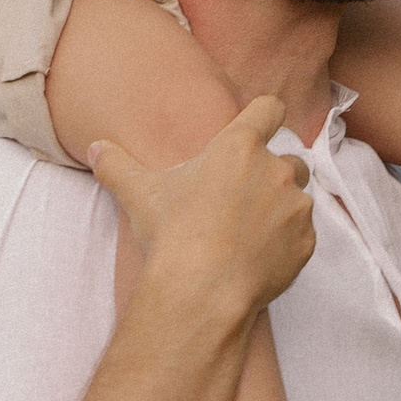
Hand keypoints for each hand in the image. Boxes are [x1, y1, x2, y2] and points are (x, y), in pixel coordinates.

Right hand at [88, 93, 316, 323]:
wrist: (201, 291)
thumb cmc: (172, 235)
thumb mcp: (139, 194)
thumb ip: (116, 165)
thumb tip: (95, 148)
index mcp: (240, 147)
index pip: (269, 109)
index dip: (266, 115)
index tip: (259, 126)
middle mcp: (276, 170)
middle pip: (289, 159)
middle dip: (271, 176)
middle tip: (240, 200)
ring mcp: (295, 208)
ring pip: (297, 199)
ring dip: (280, 210)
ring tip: (246, 234)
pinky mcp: (305, 244)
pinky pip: (302, 237)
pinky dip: (286, 244)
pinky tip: (256, 258)